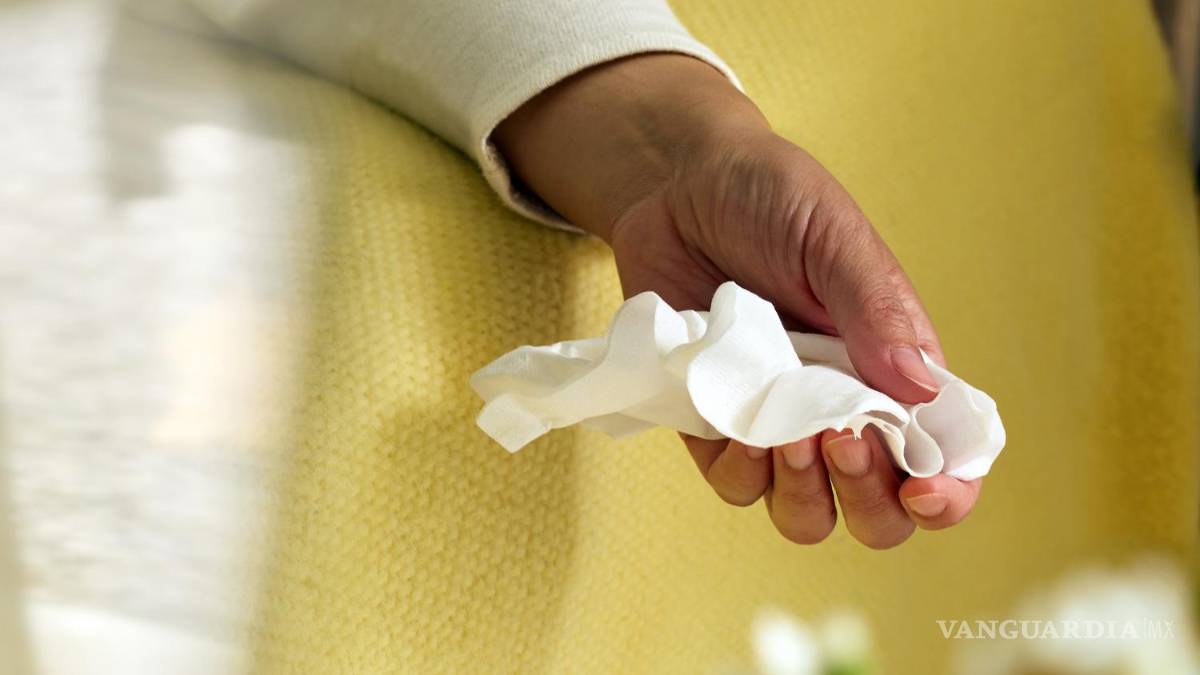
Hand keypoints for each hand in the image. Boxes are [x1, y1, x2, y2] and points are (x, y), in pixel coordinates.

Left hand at [495, 54, 981, 547]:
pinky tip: (736, 423)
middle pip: (878, 512)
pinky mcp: (712, 425)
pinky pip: (734, 485)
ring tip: (788, 435)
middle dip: (870, 498)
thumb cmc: (768, 199)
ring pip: (805, 515)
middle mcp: (841, 409)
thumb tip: (926, 390)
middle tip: (841, 437)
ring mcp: (775, 424)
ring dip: (804, 493)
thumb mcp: (832, 237)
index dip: (948, 492)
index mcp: (894, 369)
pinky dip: (740, 470)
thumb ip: (878, 309)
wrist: (675, 184)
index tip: (925, 489)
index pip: (943, 458)